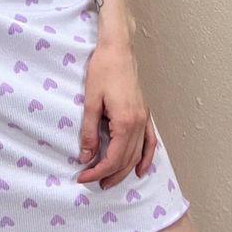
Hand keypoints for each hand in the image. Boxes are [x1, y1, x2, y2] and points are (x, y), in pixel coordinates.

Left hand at [76, 39, 156, 189]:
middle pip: (126, 160)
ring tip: (109, 180)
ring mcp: (144, 119)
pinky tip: (141, 169)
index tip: (82, 176)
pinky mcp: (144, 113)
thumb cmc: (102, 69)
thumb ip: (88, 131)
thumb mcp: (90, 101)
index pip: (112, 158)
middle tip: (92, 182)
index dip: (97, 171)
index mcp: (125, 122)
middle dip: (109, 175)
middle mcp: (138, 124)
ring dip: (124, 170)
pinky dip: (146, 158)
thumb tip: (86, 156)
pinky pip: (150, 142)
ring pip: (138, 154)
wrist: (118, 48)